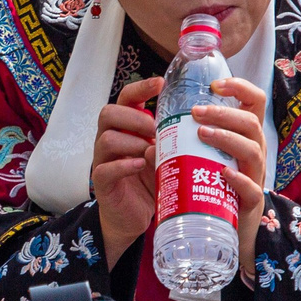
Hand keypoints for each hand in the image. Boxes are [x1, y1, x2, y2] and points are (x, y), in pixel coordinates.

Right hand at [94, 77, 163, 266]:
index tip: (160, 83)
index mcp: (125, 127)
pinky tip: (140, 165)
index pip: (126, 98)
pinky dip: (124, 165)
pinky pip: (105, 169)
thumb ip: (173, 140)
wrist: (134, 217)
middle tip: (156, 129)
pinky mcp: (102, 183)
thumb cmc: (151, 181)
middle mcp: (110, 139)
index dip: (140, 88)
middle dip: (134, 118)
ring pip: (106, 139)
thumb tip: (198, 123)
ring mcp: (103, 160)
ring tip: (152, 152)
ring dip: (132, 142)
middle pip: (108, 113)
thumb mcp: (165, 157)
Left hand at [192, 77, 269, 280]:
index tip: (215, 84)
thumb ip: (187, 142)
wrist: (224, 231)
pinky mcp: (251, 203)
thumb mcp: (204, 159)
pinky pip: (251, 188)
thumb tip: (151, 132)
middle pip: (251, 123)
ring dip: (226, 138)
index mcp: (245, 137)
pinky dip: (237, 178)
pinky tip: (221, 172)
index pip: (255, 102)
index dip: (240, 88)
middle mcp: (255, 153)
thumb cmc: (212, 188)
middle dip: (223, 113)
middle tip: (196, 112)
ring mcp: (255, 177)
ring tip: (201, 133)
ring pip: (252, 150)